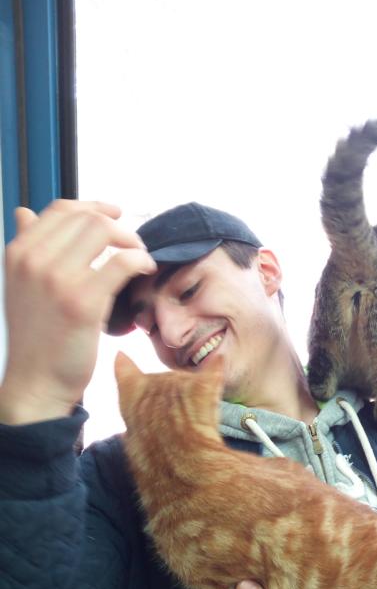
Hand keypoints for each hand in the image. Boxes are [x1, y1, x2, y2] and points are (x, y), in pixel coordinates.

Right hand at [0, 200, 155, 423]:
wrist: (36, 382)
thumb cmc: (36, 337)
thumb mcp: (20, 285)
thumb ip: (26, 247)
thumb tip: (24, 212)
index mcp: (18, 252)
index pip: (60, 209)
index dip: (94, 206)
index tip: (115, 215)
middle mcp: (34, 260)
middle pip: (86, 217)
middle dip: (118, 226)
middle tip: (133, 245)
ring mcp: (57, 279)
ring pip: (103, 231)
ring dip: (131, 240)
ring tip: (139, 259)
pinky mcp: (83, 302)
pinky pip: (122, 262)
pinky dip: (141, 260)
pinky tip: (145, 270)